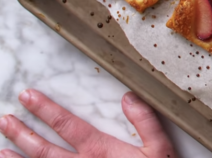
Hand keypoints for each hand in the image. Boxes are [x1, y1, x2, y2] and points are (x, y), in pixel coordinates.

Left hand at [0, 89, 177, 157]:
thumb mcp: (160, 148)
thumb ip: (146, 122)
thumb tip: (129, 97)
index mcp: (100, 150)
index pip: (67, 126)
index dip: (45, 110)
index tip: (27, 97)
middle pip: (44, 149)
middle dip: (22, 133)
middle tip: (4, 120)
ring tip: (0, 150)